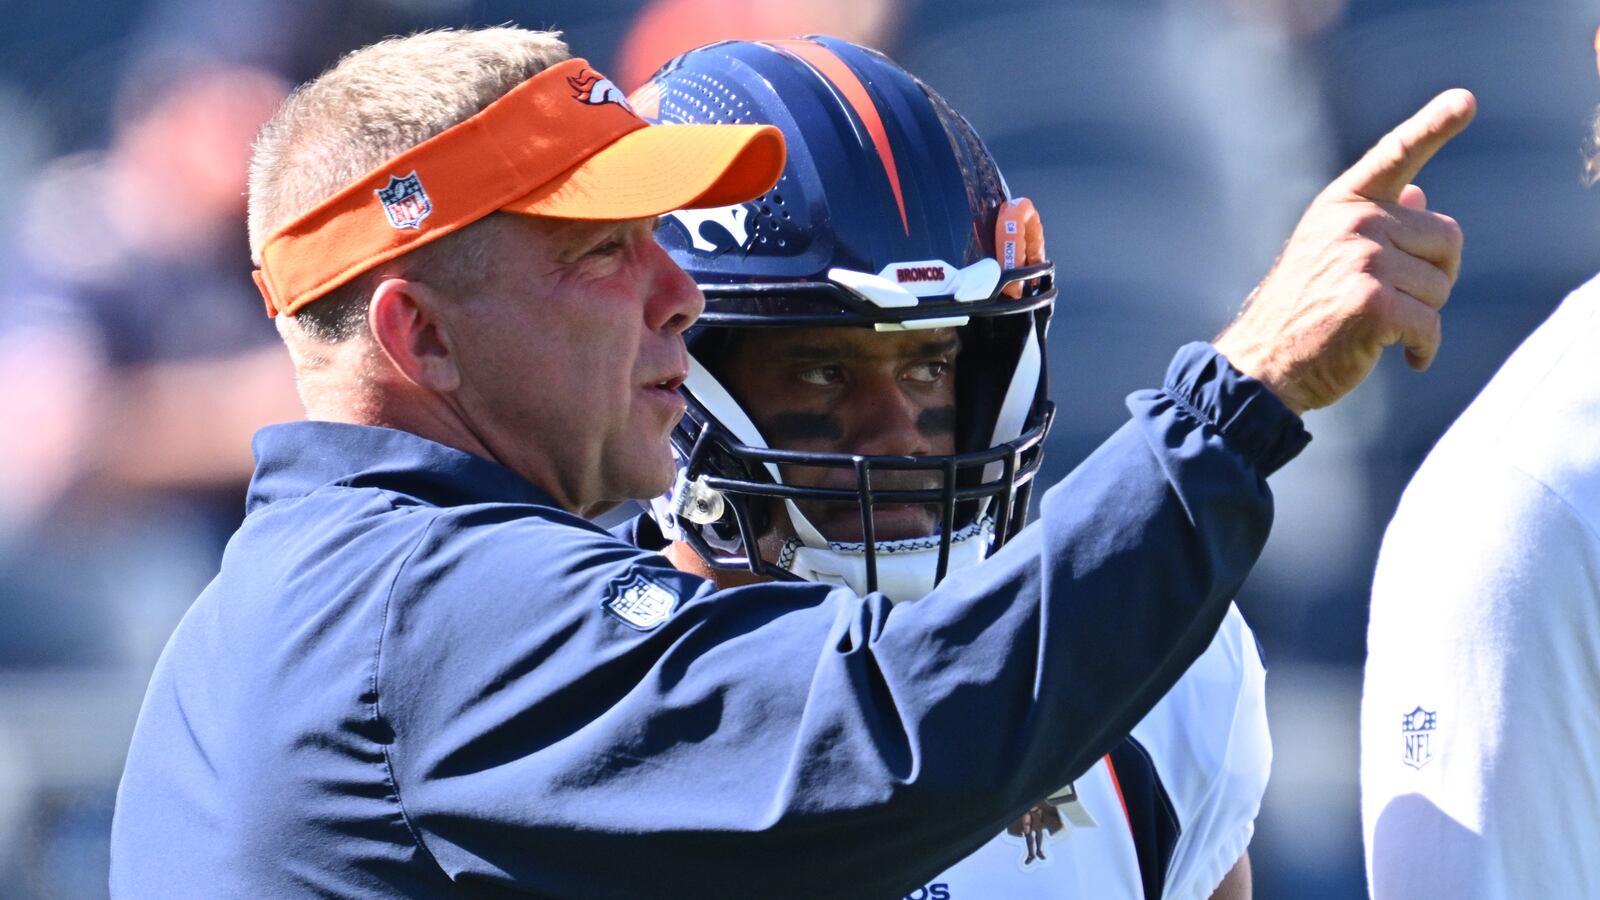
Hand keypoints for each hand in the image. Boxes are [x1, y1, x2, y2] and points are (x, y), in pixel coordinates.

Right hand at [1213, 89, 1475, 414]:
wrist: (1261, 365)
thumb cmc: (1299, 311)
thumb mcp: (1329, 254)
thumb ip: (1377, 223)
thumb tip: (1421, 196)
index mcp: (1342, 204)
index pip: (1396, 155)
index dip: (1434, 125)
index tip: (1465, 100)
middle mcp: (1353, 223)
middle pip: (1447, 239)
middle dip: (1433, 277)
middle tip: (1396, 302)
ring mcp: (1361, 260)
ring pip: (1441, 286)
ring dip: (1423, 317)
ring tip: (1380, 329)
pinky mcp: (1371, 303)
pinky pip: (1431, 324)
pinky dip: (1425, 348)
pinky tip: (1406, 358)